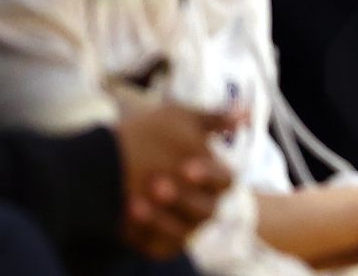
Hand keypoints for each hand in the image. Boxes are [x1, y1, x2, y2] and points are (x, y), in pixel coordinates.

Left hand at [112, 104, 239, 257]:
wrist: (112, 162)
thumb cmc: (154, 138)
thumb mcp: (181, 120)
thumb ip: (213, 118)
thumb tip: (245, 112)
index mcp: (212, 177)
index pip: (224, 179)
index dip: (207, 175)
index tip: (185, 167)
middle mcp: (204, 204)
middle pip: (207, 209)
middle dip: (182, 199)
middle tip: (157, 185)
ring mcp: (185, 226)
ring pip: (185, 230)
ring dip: (162, 217)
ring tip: (136, 202)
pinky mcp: (162, 244)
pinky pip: (161, 245)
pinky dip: (147, 232)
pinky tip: (128, 215)